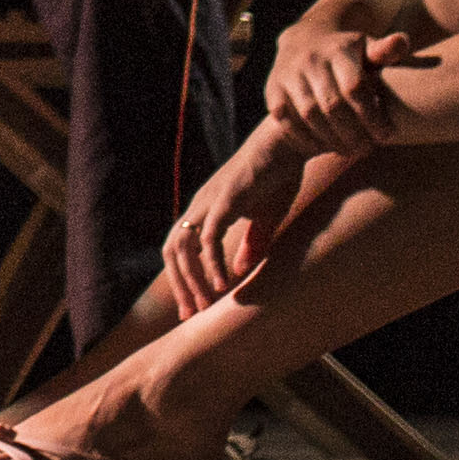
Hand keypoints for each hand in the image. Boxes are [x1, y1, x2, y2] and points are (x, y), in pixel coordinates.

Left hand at [161, 117, 316, 312]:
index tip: (193, 307)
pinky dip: (212, 263)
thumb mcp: (265, 218)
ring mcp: (210, 202)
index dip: (182, 278)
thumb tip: (240, 270)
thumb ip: (252, 243)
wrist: (286, 145)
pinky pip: (210, 237)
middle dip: (180, 285)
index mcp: (205, 211)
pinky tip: (222, 284)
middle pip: (173, 251)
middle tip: (192, 314)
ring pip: (185, 247)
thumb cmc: (277, 177)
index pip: (180, 249)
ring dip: (192, 279)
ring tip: (205, 305)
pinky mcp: (226, 200)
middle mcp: (200, 207)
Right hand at [268, 22, 412, 154]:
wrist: (303, 39)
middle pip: (332, 105)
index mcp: (338, 49)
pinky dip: (307, 139)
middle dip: (353, 134)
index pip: (355, 88)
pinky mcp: (273, 90)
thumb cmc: (347, 53)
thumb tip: (401, 42)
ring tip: (349, 151)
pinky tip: (325, 147)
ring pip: (310, 116)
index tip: (386, 136)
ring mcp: (288, 74)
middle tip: (367, 150)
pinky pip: (289, 121)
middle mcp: (310, 59)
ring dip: (332, 139)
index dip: (372, 116)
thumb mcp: (367, 48)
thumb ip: (386, 50)